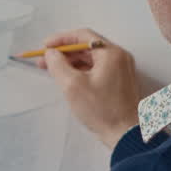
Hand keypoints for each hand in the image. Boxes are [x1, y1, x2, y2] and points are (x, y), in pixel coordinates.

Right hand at [36, 29, 140, 147]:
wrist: (126, 134)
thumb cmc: (100, 109)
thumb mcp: (72, 86)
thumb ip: (58, 65)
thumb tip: (51, 53)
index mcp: (111, 53)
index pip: (83, 36)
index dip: (61, 39)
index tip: (44, 47)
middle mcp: (119, 57)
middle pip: (87, 47)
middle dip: (64, 52)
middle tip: (44, 61)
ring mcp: (121, 70)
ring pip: (92, 59)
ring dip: (71, 62)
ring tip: (52, 71)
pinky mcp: (120, 82)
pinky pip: (97, 69)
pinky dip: (82, 71)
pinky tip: (68, 79)